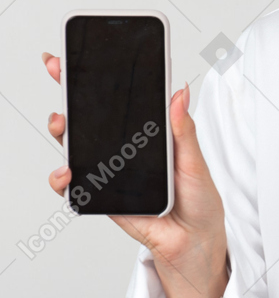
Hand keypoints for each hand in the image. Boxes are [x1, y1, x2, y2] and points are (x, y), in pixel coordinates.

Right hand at [42, 52, 228, 297]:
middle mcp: (127, 149)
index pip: (120, 100)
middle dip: (70, 91)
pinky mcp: (104, 195)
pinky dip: (65, 178)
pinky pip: (77, 184)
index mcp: (149, 134)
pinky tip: (68, 172)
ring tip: (61, 123)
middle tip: (59, 72)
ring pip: (77, 145)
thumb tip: (181, 91)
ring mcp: (112, 170)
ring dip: (63, 130)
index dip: (101, 77)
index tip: (83, 54)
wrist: (194, 243)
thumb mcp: (195, 162)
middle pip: (92, 116)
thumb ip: (183, 130)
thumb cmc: (200, 201)